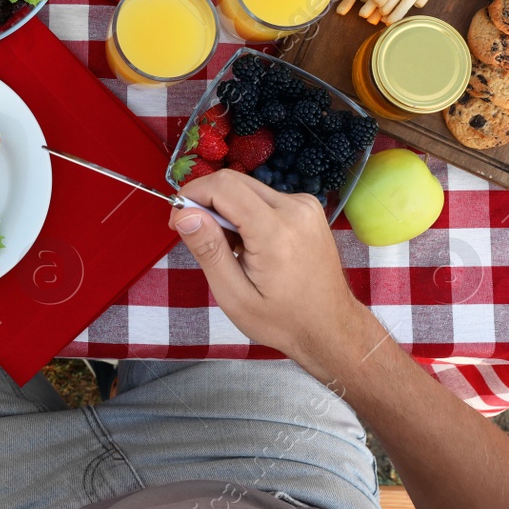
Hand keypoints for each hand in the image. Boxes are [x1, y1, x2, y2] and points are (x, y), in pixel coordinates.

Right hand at [167, 170, 371, 367]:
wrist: (330, 327)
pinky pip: (264, 197)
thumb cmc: (282, 319)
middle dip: (206, 202)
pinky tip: (250, 244)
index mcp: (276, 231)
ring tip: (229, 248)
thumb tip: (184, 214)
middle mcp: (295, 209)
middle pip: (233, 182)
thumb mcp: (234, 295)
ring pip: (247, 188)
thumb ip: (208, 250)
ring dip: (227, 209)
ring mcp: (306, 206)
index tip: (177, 220)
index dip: (191, 196)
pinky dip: (247, 213)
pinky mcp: (308, 208)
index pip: (222, 187)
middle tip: (196, 236)